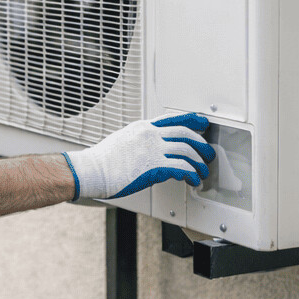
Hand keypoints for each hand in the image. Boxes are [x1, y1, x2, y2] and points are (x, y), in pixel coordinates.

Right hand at [62, 114, 215, 198]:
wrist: (91, 170)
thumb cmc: (102, 160)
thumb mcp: (123, 140)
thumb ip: (140, 140)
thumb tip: (152, 148)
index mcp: (143, 127)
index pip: (174, 119)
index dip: (192, 121)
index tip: (203, 124)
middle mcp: (150, 135)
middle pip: (186, 134)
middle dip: (201, 144)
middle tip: (207, 153)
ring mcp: (152, 150)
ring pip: (187, 151)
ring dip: (199, 163)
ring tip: (202, 172)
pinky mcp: (153, 167)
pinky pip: (181, 168)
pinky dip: (191, 174)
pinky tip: (192, 180)